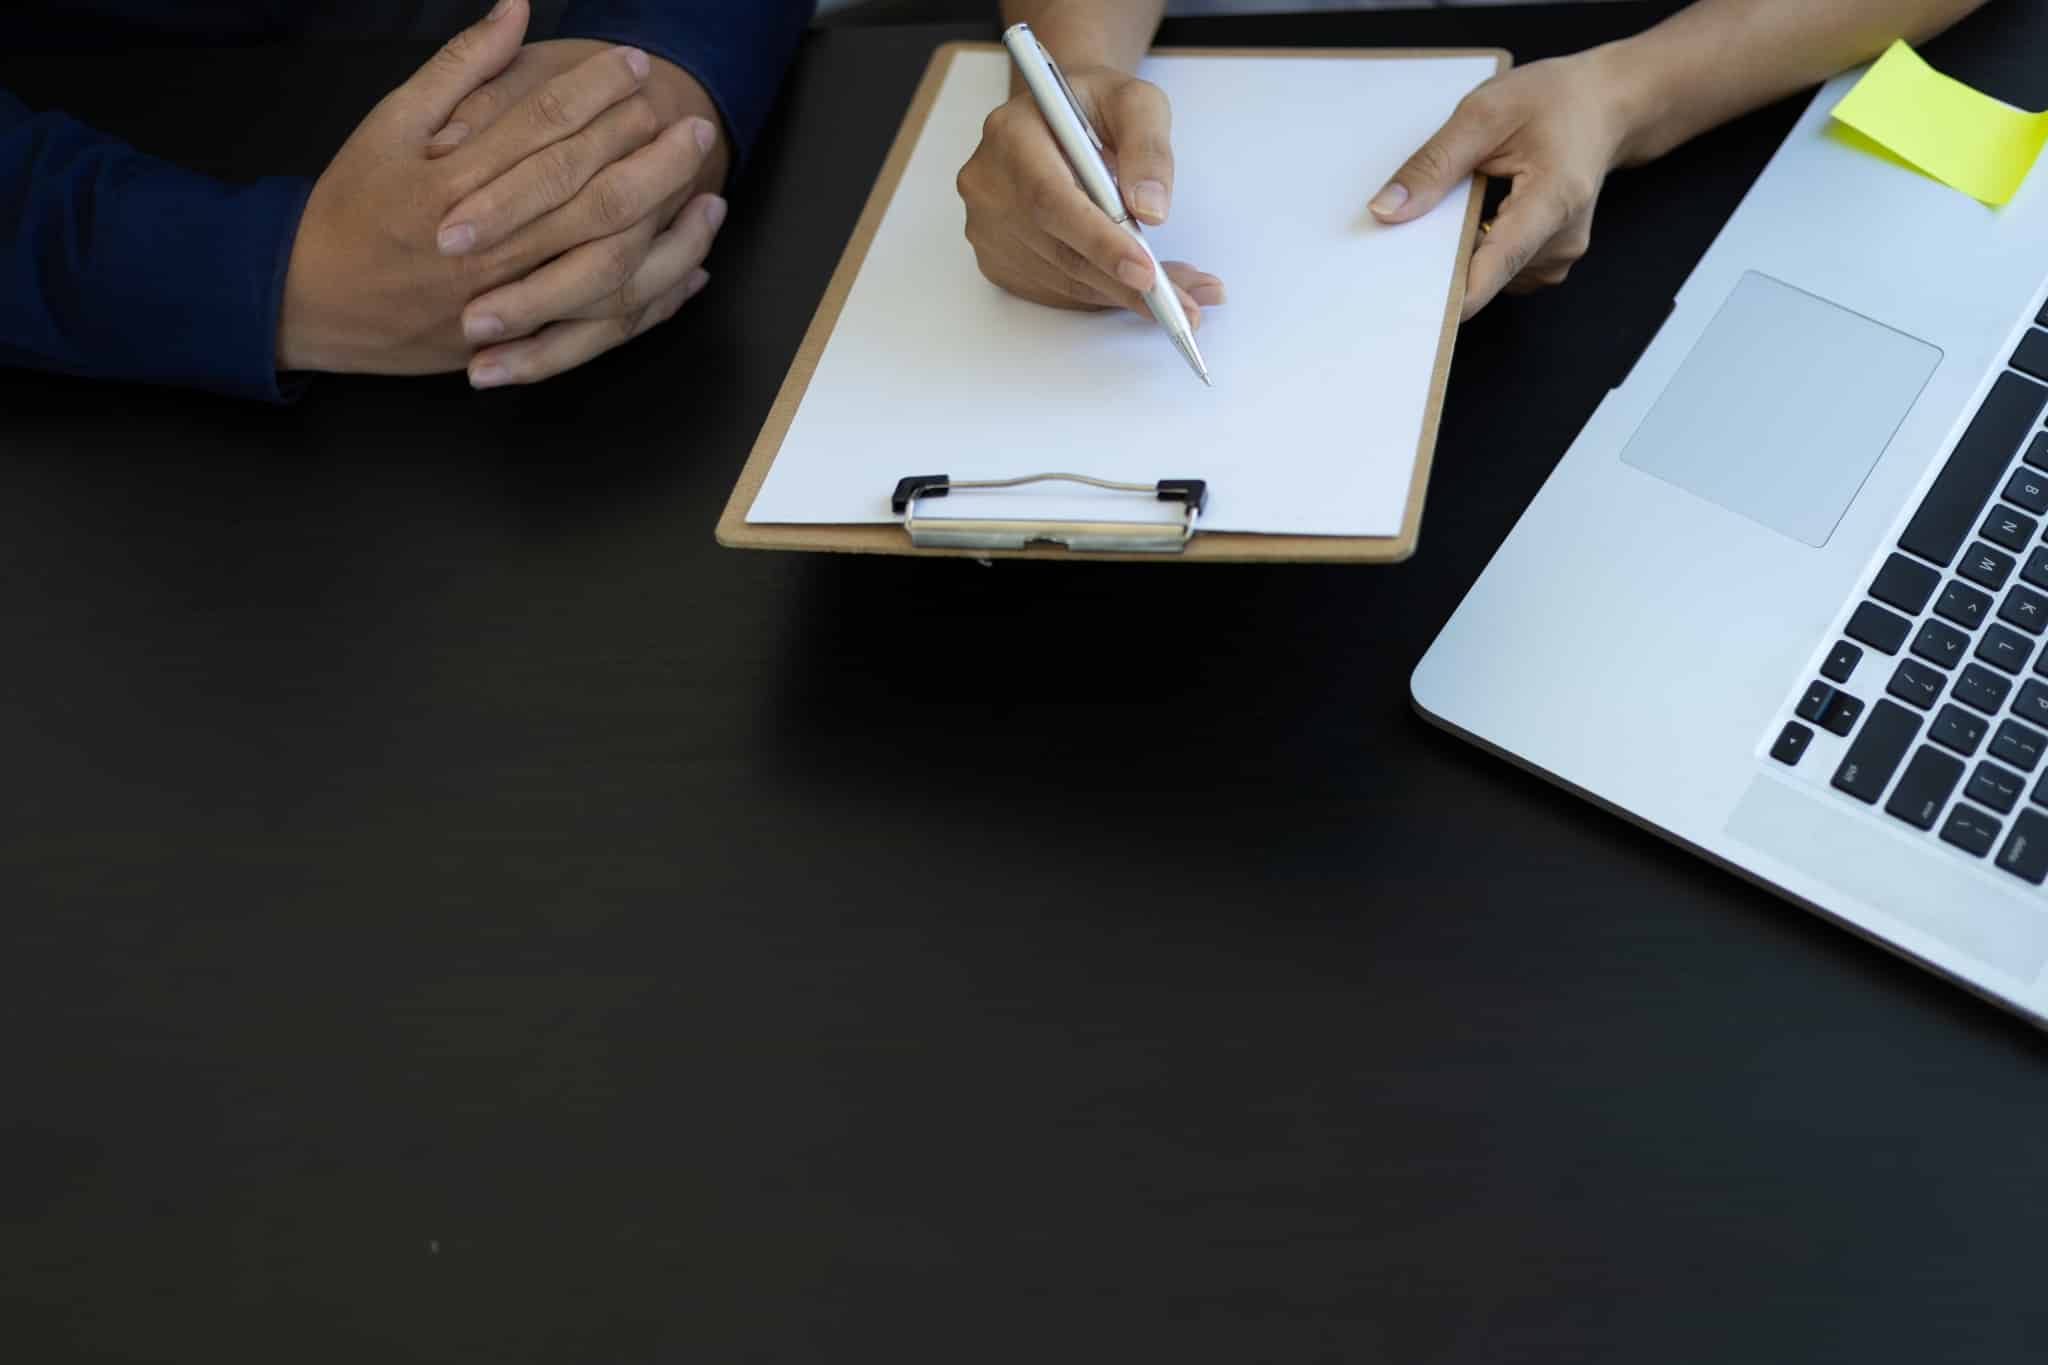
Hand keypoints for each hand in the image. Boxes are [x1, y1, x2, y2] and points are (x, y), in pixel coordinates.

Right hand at [277, 2, 715, 384]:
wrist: (310, 299)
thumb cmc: (354, 205)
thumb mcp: (389, 124)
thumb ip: (458, 69)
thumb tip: (514, 10)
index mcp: (450, 184)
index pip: (542, 128)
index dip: (596, 92)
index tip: (636, 64)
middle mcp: (485, 244)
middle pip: (586, 196)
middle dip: (649, 157)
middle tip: (692, 124)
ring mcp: (503, 299)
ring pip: (603, 265)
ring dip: (663, 228)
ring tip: (707, 190)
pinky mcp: (518, 340)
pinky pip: (601, 326)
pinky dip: (652, 299)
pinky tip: (692, 267)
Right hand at [956, 65, 1222, 323]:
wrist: (1058, 116)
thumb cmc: (1095, 105)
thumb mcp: (1134, 101)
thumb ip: (1148, 146)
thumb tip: (1152, 210)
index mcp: (1012, 133)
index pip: (1050, 198)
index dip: (1099, 240)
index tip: (1146, 271)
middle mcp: (988, 183)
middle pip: (1057, 249)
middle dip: (1123, 282)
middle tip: (1180, 305)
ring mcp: (987, 226)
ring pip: (1062, 278)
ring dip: (1122, 294)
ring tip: (1178, 298)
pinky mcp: (996, 257)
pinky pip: (1055, 290)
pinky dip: (1102, 294)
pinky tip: (1136, 288)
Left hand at [1369, 49, 1637, 319]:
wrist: (1606, 105)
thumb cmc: (1555, 101)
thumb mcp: (1485, 113)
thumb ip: (1434, 164)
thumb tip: (1386, 211)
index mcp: (1552, 202)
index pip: (1492, 269)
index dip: (1447, 296)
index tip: (1405, 309)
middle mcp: (1559, 242)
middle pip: (1481, 274)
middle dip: (1444, 254)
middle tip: (1433, 209)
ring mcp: (1556, 257)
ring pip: (1485, 272)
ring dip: (1462, 245)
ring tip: (1474, 192)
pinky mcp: (1546, 261)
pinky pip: (1496, 268)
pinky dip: (1478, 245)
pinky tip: (1485, 207)